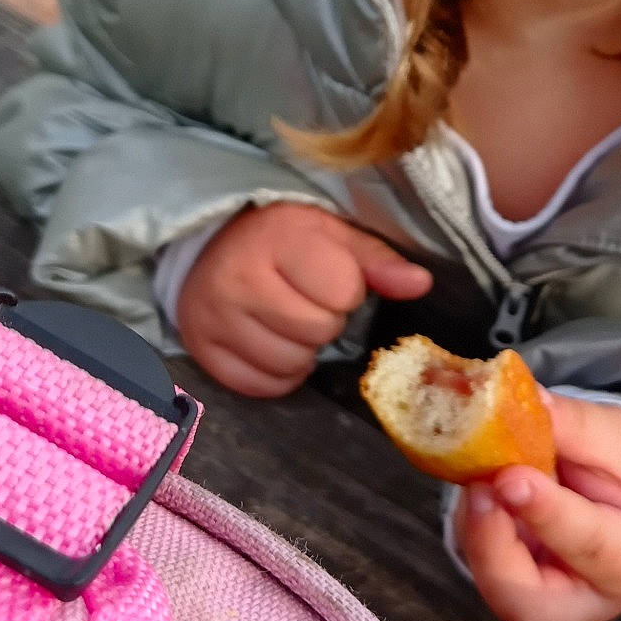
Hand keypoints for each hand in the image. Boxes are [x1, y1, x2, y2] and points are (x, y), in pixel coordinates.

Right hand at [176, 203, 431, 396]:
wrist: (212, 242)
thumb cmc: (283, 238)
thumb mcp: (332, 234)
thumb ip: (376, 260)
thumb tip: (420, 284)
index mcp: (277, 240)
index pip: (343, 292)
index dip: (347, 289)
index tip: (327, 276)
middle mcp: (237, 279)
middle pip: (317, 332)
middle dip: (325, 320)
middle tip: (307, 300)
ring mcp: (212, 317)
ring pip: (290, 364)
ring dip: (303, 350)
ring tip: (290, 321)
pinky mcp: (200, 349)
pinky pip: (259, 386)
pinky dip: (277, 373)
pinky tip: (273, 343)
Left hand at [455, 392, 620, 620]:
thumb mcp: (616, 436)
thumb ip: (571, 425)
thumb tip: (521, 402)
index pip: (588, 546)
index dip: (546, 514)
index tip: (511, 478)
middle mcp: (581, 597)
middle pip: (525, 600)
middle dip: (491, 545)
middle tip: (478, 487)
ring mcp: (536, 600)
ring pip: (490, 580)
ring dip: (475, 523)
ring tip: (482, 467)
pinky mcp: (504, 584)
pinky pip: (476, 560)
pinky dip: (470, 518)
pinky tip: (479, 478)